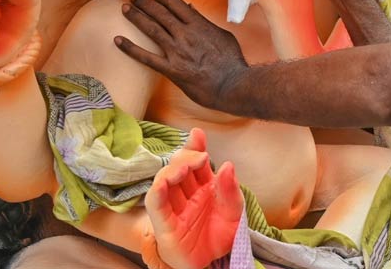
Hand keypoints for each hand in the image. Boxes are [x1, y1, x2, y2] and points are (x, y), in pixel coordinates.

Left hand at [115, 0, 246, 107]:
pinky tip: (117, 40)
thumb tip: (191, 9)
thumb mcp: (223, 35)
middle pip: (160, 12)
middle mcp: (186, 34)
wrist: (234, 84)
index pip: (175, 3)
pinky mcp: (172, 70)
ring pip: (151, 29)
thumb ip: (205, 22)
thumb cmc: (232, 61)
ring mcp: (177, 52)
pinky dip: (130, 48)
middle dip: (144, 3)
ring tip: (125, 9)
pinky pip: (146, 57)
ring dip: (136, 17)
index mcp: (199, 24)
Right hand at [146, 128, 242, 268]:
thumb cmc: (220, 236)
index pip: (195, 161)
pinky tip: (163, 183)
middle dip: (186, 156)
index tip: (197, 135)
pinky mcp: (165, 225)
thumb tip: (227, 165)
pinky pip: (156, 204)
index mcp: (203, 187)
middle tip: (199, 158)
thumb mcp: (234, 212)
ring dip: (172, 170)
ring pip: (164, 180)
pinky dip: (157, 191)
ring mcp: (174, 208)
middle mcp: (186, 194)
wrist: (214, 262)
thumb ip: (230, 190)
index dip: (195, 146)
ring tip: (185, 168)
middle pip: (178, 166)